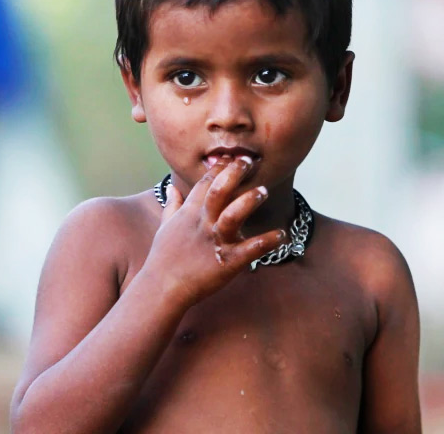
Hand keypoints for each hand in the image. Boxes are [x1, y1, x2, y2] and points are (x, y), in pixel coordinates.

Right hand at [142, 158, 286, 306]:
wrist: (161, 288)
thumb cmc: (163, 258)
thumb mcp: (165, 227)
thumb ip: (172, 205)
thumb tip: (171, 187)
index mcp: (190, 213)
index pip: (205, 182)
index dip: (220, 167)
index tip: (233, 155)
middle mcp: (202, 223)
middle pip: (219, 191)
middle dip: (234, 173)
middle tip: (249, 161)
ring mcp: (214, 242)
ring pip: (233, 215)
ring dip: (249, 201)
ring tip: (263, 191)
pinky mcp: (226, 262)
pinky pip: (249, 249)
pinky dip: (266, 241)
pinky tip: (281, 235)